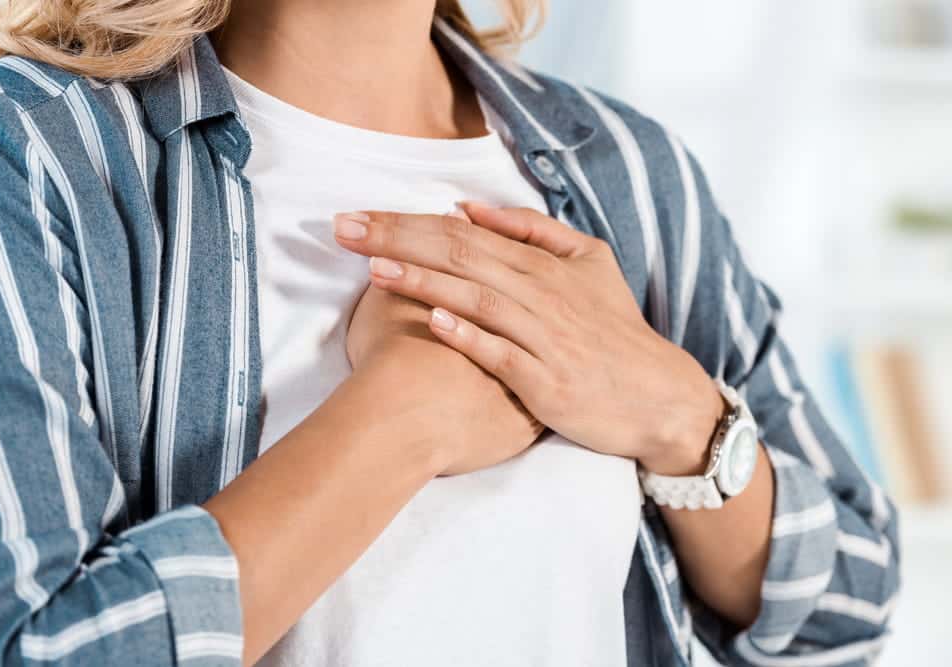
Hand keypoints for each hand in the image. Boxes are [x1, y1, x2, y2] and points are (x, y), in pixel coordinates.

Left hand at [333, 204, 723, 474]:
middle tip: (343, 229)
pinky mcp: (547, 383)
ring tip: (374, 268)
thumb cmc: (613, 330)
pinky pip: (504, 355)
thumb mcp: (588, 263)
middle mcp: (542, 295)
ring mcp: (545, 339)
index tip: (358, 215)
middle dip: (399, 240)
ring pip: (479, 299)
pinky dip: (470, 338)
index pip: (464, 234)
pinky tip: (435, 323)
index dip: (408, 222)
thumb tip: (468, 208)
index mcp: (544, 265)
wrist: (657, 396)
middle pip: (461, 257)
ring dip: (425, 282)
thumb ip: (532, 231)